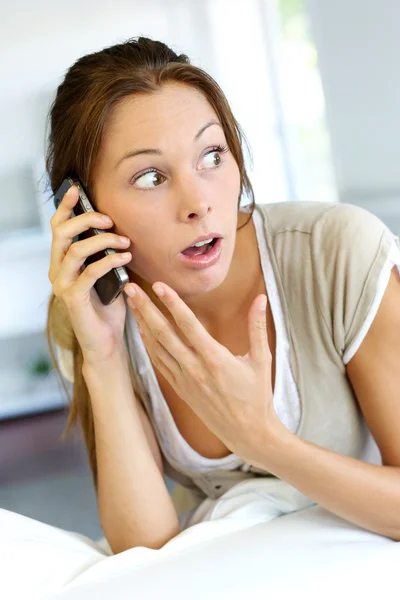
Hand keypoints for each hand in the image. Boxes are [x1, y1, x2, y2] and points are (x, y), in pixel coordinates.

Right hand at [48, 184, 132, 363]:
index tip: (78, 190)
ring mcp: (63, 285)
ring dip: (102, 240)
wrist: (107, 342)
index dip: (66, 207)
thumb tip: (118, 228)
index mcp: (63, 263)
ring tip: (125, 242)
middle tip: (109, 219)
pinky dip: (109, 261)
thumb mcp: (109, 274)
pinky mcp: (73, 298)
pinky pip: (89, 272)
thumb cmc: (109, 308)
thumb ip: (105, 253)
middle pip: (62, 233)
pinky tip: (126, 258)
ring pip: (75, 250)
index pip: (58, 228)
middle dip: (86, 219)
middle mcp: (57, 271)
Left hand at [125, 282, 279, 463]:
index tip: (159, 285)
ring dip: (143, 324)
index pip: (188, 325)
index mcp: (215, 359)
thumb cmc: (257, 397)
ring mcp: (184, 380)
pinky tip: (142, 332)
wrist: (248, 433)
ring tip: (132, 304)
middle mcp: (194, 369)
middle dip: (146, 310)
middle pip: (164, 333)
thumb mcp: (261, 360)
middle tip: (130, 289)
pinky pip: (159, 364)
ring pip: (157, 348)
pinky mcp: (180, 390)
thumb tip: (261, 299)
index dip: (172, 303)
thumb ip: (256, 327)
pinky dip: (148, 346)